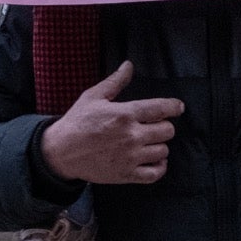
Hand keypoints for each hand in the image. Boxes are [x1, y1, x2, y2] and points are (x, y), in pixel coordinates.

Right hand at [39, 61, 182, 184]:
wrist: (61, 152)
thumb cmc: (77, 122)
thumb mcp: (94, 96)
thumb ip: (115, 81)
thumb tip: (128, 65)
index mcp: (125, 114)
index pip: (161, 109)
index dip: (174, 107)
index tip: (178, 107)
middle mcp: (131, 136)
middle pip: (167, 131)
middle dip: (164, 126)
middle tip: (156, 126)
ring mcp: (130, 157)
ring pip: (163, 151)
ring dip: (160, 146)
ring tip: (150, 142)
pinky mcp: (126, 175)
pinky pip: (154, 174)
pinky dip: (159, 168)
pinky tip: (154, 161)